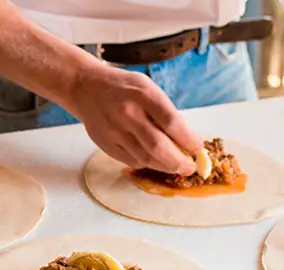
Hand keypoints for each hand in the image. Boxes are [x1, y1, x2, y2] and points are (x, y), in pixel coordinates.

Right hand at [69, 64, 201, 174]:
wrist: (85, 88)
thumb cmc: (122, 87)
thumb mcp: (146, 87)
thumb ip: (164, 110)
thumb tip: (185, 139)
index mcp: (143, 94)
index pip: (171, 122)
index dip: (188, 140)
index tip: (198, 148)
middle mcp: (128, 114)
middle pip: (158, 146)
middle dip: (179, 162)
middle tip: (189, 167)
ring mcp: (114, 131)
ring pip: (145, 158)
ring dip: (164, 166)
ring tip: (174, 166)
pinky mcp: (106, 144)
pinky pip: (131, 161)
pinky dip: (146, 163)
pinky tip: (152, 159)